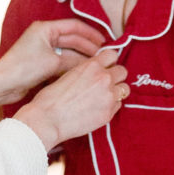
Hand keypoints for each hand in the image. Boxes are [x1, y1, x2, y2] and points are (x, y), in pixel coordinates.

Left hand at [0, 19, 106, 100]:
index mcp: (45, 28)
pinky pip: (61, 60)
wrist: (3, 84)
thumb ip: (74, 60)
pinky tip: (82, 70)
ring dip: (81, 56)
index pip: (74, 26)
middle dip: (88, 46)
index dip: (91, 33)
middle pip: (72, 38)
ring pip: (68, 50)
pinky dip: (72, 64)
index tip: (105, 42)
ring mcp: (42, 49)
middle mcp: (44, 35)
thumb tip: (92, 62)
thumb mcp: (53, 62)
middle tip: (103, 55)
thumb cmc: (24, 68)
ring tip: (96, 63)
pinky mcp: (40, 62)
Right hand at [14, 48, 128, 149]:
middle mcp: (104, 78)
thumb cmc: (51, 98)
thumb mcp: (68, 74)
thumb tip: (94, 71)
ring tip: (105, 96)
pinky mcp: (109, 113)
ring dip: (117, 90)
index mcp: (92, 66)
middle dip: (115, 76)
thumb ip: (86, 71)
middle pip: (123, 71)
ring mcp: (109, 96)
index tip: (106, 66)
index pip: (112, 55)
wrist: (48, 119)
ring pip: (125, 89)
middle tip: (106, 82)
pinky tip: (99, 108)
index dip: (109, 61)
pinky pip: (119, 105)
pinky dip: (112, 105)